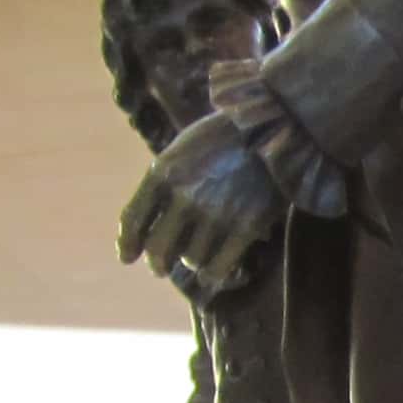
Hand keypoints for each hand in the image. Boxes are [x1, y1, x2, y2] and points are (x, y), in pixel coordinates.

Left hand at [118, 114, 287, 297]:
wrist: (275, 128)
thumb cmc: (222, 137)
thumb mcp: (181, 150)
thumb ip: (162, 181)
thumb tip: (146, 224)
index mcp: (163, 173)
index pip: (133, 220)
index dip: (127, 243)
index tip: (127, 258)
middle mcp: (184, 197)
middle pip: (158, 249)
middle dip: (157, 263)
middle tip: (160, 269)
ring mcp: (215, 213)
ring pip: (190, 259)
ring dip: (192, 261)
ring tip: (198, 255)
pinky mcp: (246, 226)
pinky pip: (219, 267)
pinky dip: (213, 274)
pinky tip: (213, 273)